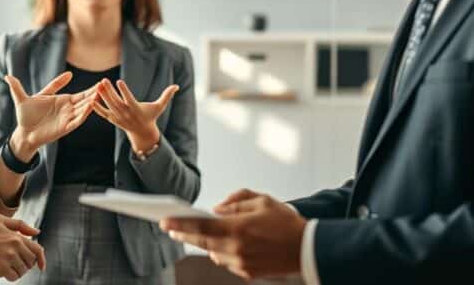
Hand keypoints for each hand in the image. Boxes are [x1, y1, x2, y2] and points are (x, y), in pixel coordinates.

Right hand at [0, 214, 45, 280]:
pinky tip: (2, 271)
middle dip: (25, 264)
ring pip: (23, 271)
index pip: (37, 249)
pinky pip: (14, 277)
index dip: (42, 259)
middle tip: (14, 263)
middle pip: (31, 262)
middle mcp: (14, 246)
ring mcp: (8, 258)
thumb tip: (37, 232)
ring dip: (17, 271)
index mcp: (16, 236)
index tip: (41, 266)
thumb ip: (20, 225)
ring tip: (6, 265)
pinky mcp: (1, 268)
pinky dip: (10, 276)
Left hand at [6, 72, 96, 160]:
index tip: (100, 82)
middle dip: (94, 93)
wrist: (23, 133)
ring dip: (92, 102)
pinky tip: (91, 106)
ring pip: (83, 109)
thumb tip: (8, 76)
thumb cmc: (25, 116)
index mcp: (62, 100)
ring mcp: (67, 118)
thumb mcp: (23, 99)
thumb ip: (17, 87)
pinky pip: (77, 120)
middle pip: (84, 100)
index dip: (90, 89)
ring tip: (100, 94)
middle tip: (106, 85)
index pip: (79, 94)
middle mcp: (67, 109)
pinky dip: (84, 114)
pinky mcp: (65, 127)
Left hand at [92, 79, 178, 152]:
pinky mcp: (112, 119)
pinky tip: (91, 99)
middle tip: (103, 80)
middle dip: (109, 91)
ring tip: (98, 85)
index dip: (124, 91)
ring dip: (102, 96)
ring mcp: (118, 117)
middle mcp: (126, 113)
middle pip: (116, 101)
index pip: (129, 99)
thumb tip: (177, 86)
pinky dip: (97, 107)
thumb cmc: (151, 116)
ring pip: (108, 105)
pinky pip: (103, 113)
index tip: (119, 81)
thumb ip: (167, 96)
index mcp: (136, 109)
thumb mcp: (160, 106)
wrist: (142, 132)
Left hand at [159, 191, 305, 279]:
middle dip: (184, 235)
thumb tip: (216, 209)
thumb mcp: (261, 200)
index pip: (201, 228)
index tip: (164, 222)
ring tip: (195, 233)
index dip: (180, 225)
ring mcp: (241, 264)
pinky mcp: (247, 273)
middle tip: (170, 228)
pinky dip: (222, 251)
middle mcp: (236, 249)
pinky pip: (226, 261)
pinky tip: (222, 243)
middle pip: (201, 243)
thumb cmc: (286, 221)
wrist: (308, 248)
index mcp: (238, 229)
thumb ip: (235, 202)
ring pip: (213, 253)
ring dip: (205, 243)